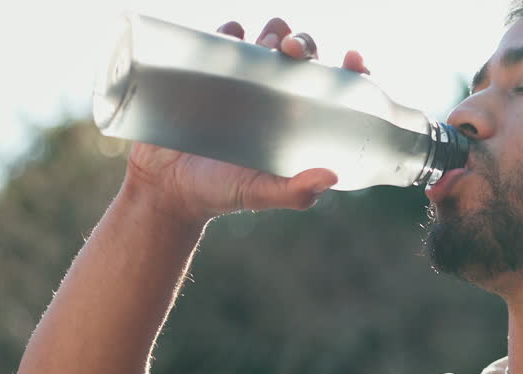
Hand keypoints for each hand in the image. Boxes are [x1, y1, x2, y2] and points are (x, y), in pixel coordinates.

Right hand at [122, 18, 372, 224]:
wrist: (168, 187)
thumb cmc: (223, 192)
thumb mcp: (262, 194)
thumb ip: (295, 192)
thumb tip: (331, 176)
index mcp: (299, 119)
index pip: (334, 86)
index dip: (351, 70)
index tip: (354, 60)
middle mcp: (276, 93)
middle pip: (302, 53)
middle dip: (304, 43)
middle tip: (293, 51)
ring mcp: (243, 79)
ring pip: (268, 37)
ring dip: (274, 31)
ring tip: (268, 44)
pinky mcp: (208, 70)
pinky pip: (224, 38)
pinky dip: (232, 30)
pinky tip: (234, 35)